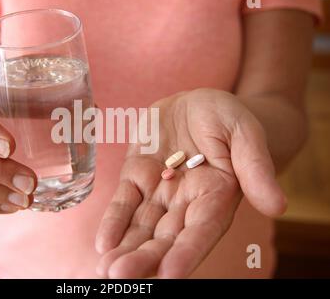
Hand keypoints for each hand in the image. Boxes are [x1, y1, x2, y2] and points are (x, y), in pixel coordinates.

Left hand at [95, 88, 286, 277]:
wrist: (196, 103)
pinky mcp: (137, 176)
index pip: (201, 230)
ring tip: (105, 270)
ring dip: (124, 248)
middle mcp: (186, 201)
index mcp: (216, 195)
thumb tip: (277, 207)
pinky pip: (124, 202)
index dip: (186, 252)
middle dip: (144, 258)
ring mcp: (159, 191)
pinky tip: (102, 243)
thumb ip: (256, 167)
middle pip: (165, 237)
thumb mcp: (244, 132)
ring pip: (141, 226)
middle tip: (121, 276)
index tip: (169, 275)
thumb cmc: (226, 117)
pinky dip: (113, 222)